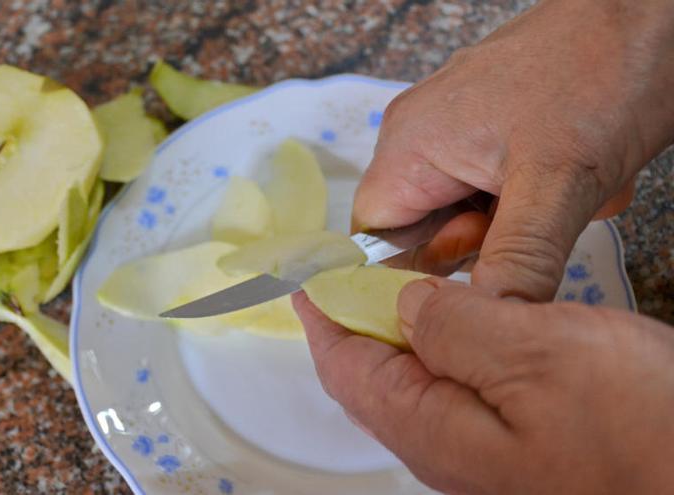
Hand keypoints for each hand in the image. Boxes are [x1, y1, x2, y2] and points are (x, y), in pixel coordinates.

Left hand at [294, 282, 673, 493]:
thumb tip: (405, 306)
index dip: (324, 315)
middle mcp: (447, 448)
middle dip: (359, 320)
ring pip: (417, 383)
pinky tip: (475, 323)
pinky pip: (459, 390)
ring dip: (404, 331)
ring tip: (413, 286)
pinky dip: (450, 347)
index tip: (310, 277)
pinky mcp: (519, 443)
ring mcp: (482, 450)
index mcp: (432, 429)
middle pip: (374, 378)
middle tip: (360, 272)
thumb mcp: (535, 355)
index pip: (346, 368)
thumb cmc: (641, 435)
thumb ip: (455, 328)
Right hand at [355, 0, 673, 299]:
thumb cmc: (600, 72)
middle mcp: (421, 137)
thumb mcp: (558, 183)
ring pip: (471, 216)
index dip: (413, 273)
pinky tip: (578, 174)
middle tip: (535, 216)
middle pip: (426, 232)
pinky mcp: (493, 131)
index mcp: (410, 145)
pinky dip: (539, 199)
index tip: (469, 276)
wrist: (653, 15)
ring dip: (523, 221)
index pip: (372, 240)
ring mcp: (458, 131)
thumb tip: (485, 324)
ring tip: (568, 188)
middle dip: (488, 241)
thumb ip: (515, 260)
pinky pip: (499, 192)